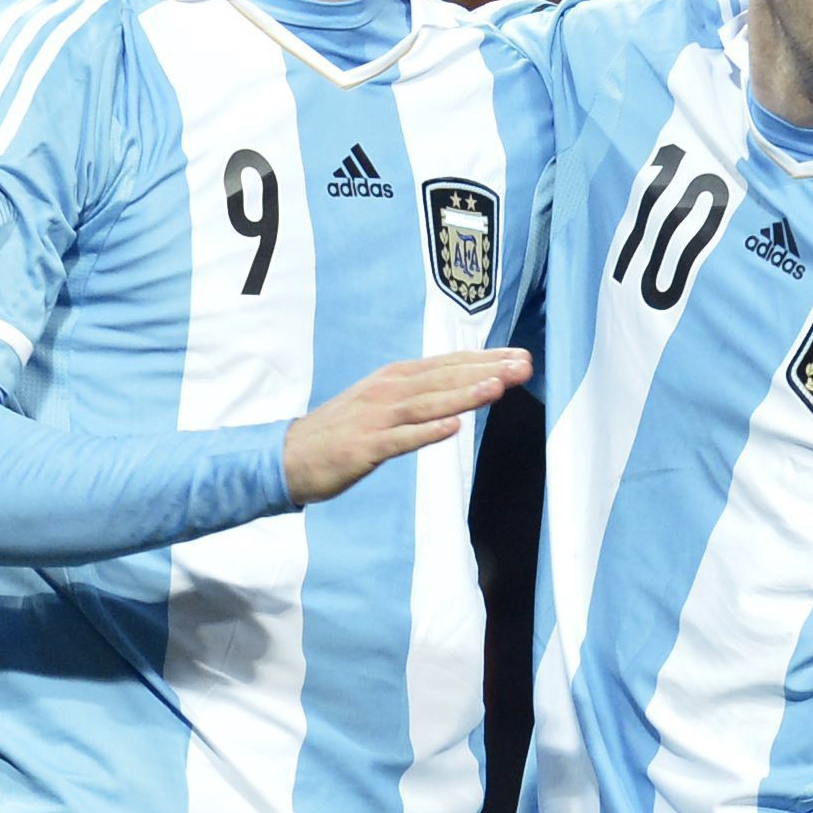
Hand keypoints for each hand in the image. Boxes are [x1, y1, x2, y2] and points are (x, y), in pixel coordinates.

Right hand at [283, 349, 531, 503]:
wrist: (289, 456)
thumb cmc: (343, 430)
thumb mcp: (381, 402)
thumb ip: (419, 394)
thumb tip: (461, 390)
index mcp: (394, 378)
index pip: (448, 364)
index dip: (485, 359)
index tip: (519, 356)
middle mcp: (388, 392)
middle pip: (444, 378)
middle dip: (487, 371)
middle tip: (524, 366)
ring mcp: (376, 419)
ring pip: (428, 404)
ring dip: (464, 395)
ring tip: (498, 388)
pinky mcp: (365, 447)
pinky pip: (400, 440)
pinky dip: (426, 433)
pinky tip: (452, 427)